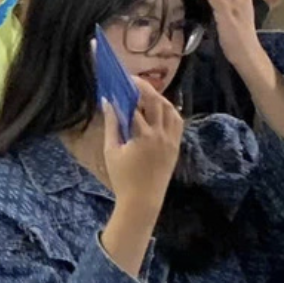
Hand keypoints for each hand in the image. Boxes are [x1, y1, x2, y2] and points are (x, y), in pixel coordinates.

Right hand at [103, 84, 184, 215]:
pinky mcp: (176, 146)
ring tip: (146, 94)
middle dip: (144, 88)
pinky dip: (169, 111)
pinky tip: (160, 109)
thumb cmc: (122, 178)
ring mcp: (171, 139)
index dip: (126, 92)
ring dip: (159, 98)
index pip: (135, 105)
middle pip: (155, 101)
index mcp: (142, 135)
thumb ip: (111, 124)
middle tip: (133, 82)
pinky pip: (177, 122)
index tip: (118, 84)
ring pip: (170, 109)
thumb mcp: (111, 151)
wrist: (143, 200)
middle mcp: (160, 134)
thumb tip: (107, 102)